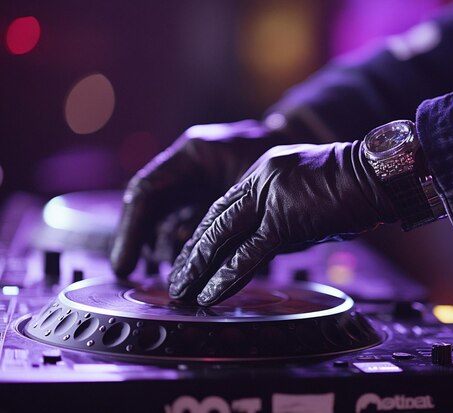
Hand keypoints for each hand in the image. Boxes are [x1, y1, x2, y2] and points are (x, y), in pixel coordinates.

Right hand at [110, 120, 295, 276]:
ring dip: (164, 249)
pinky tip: (191, 267)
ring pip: (163, 221)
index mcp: (194, 155)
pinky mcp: (208, 198)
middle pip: (148, 208)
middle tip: (135, 275)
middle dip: (140, 243)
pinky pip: (184, 226)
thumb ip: (227, 217)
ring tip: (177, 273)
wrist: (302, 142)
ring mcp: (196, 183)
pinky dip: (184, 247)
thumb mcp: (255, 185)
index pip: (147, 191)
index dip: (131, 231)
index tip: (123, 266)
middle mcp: (188, 168)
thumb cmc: (283, 159)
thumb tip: (199, 257)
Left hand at [168, 141, 396, 305]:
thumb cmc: (351, 187)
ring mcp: (269, 197)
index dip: (205, 234)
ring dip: (198, 267)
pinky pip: (248, 253)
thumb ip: (284, 216)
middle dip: (193, 253)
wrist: (375, 174)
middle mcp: (260, 180)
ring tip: (182, 291)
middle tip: (175, 278)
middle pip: (215, 220)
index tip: (192, 256)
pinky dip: (225, 276)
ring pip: (222, 235)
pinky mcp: (282, 219)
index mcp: (264, 172)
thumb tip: (269, 244)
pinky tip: (209, 294)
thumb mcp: (308, 197)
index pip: (224, 206)